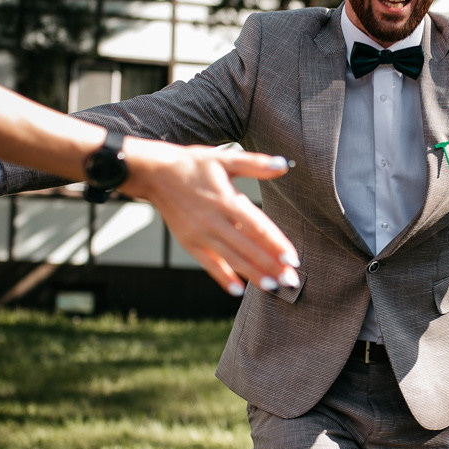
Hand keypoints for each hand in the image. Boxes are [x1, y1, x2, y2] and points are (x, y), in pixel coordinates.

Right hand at [117, 140, 297, 294]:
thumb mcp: (225, 158)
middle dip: (271, 266)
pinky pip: (209, 264)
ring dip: (253, 275)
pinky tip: (239, 290)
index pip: (257, 227)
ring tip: (273, 287)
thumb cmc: (193, 164)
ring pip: (232, 259)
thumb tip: (284, 164)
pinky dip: (223, 278)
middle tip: (291, 280)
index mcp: (226, 200)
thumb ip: (255, 164)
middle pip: (248, 248)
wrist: (155, 174)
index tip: (293, 259)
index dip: (276, 244)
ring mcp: (200, 234)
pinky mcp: (188, 243)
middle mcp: (213, 220)